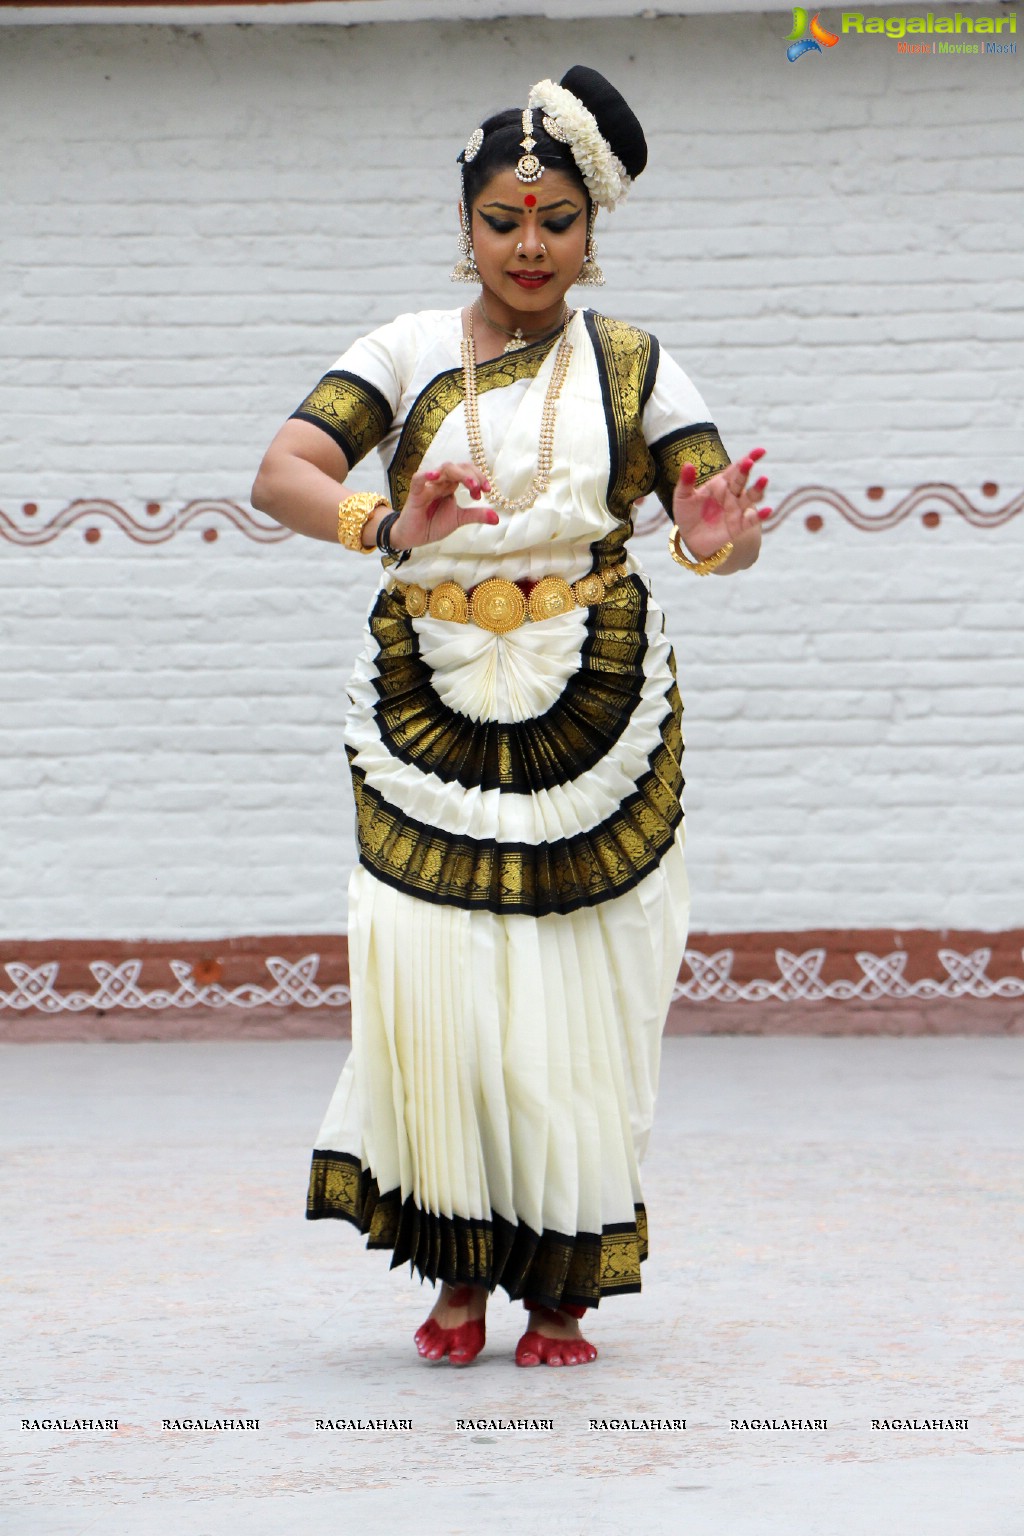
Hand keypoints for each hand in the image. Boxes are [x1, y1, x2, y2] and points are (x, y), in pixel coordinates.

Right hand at [391, 461, 497, 549]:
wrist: (414, 537)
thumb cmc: (433, 524)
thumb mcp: (459, 519)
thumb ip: (476, 515)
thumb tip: (497, 518)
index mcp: (450, 485)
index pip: (466, 472)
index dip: (478, 477)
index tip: (487, 490)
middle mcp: (440, 482)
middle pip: (457, 467)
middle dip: (472, 475)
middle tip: (482, 488)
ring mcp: (428, 486)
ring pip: (443, 470)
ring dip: (459, 474)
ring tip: (471, 485)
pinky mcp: (415, 494)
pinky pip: (418, 479)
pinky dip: (425, 475)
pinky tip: (435, 476)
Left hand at [671, 447, 770, 562]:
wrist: (690, 539)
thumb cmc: (687, 515)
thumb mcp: (682, 497)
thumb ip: (685, 482)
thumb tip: (688, 464)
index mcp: (720, 484)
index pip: (736, 468)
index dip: (748, 458)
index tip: (760, 451)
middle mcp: (732, 495)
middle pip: (742, 480)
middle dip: (746, 471)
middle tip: (749, 462)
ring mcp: (737, 510)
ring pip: (751, 497)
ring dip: (758, 489)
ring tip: (764, 480)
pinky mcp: (739, 526)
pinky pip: (752, 520)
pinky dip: (761, 515)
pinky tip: (767, 510)